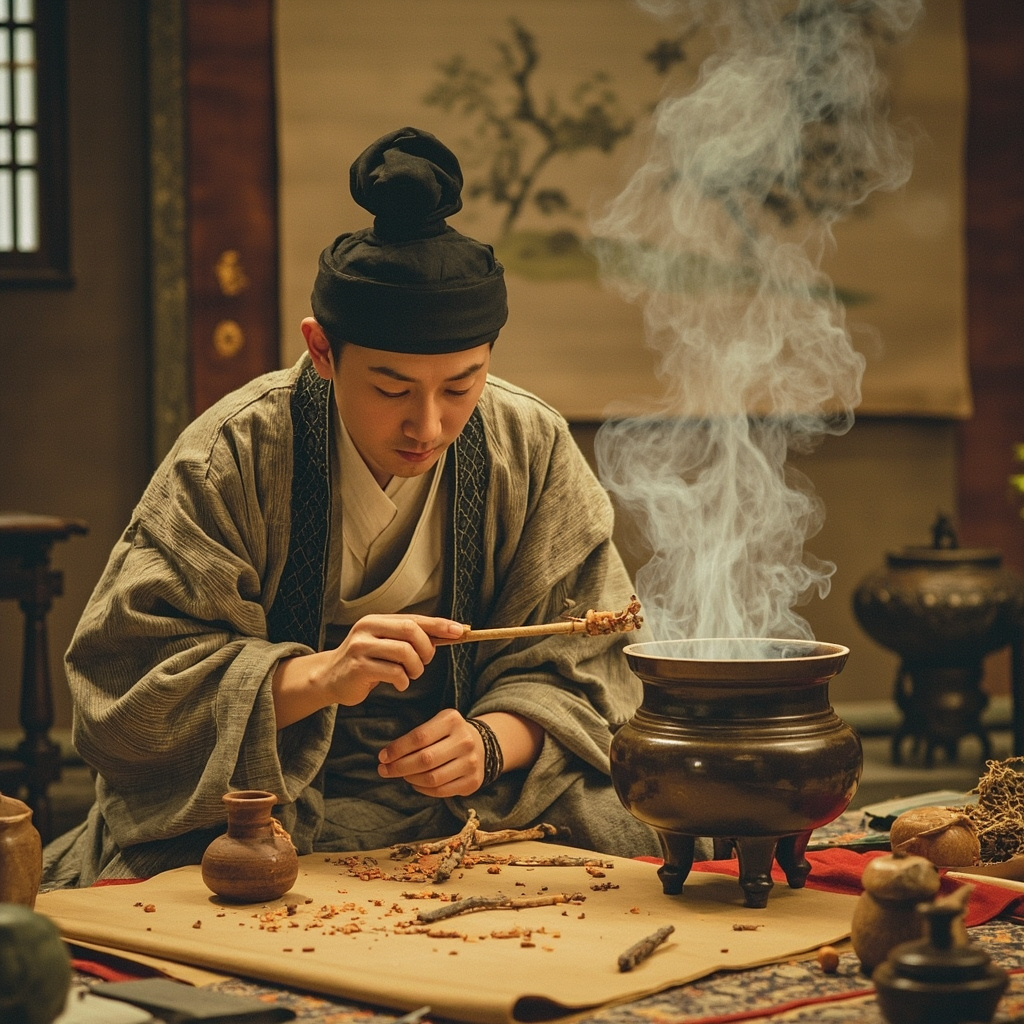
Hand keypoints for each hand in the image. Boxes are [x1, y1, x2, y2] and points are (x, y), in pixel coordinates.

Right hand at [326, 614, 464, 705]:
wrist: (330, 678)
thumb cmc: (365, 661)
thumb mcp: (385, 643)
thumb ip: (409, 638)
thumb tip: (448, 633)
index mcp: (377, 620)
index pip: (414, 618)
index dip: (439, 625)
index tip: (460, 631)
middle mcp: (367, 629)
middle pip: (411, 631)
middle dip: (426, 648)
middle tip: (425, 661)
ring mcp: (361, 648)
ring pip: (404, 652)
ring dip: (416, 668)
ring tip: (411, 674)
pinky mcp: (358, 667)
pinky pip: (394, 673)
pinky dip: (403, 681)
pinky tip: (398, 683)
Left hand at [377, 707, 484, 797]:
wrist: (481, 744)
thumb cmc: (448, 734)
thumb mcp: (436, 724)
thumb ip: (416, 737)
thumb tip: (387, 756)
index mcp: (452, 720)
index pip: (419, 737)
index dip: (398, 749)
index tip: (382, 756)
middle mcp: (464, 741)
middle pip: (425, 759)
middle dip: (399, 767)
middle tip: (384, 770)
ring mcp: (471, 762)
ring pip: (432, 778)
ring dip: (410, 778)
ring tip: (401, 775)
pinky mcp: (473, 781)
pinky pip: (441, 791)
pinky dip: (423, 789)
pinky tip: (415, 782)